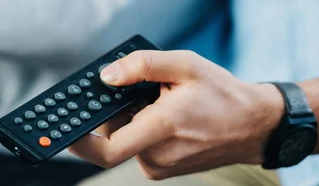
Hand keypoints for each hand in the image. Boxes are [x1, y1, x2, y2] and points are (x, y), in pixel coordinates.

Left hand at [68, 50, 283, 179]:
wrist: (253, 126)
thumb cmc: (223, 96)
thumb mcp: (186, 66)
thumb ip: (143, 65)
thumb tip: (107, 76)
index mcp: (163, 128)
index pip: (108, 149)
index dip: (80, 141)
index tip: (66, 128)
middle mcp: (159, 155)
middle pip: (115, 137)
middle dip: (118, 113)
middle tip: (140, 93)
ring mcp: (162, 166)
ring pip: (128, 141)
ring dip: (133, 120)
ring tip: (163, 103)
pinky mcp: (165, 169)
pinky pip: (140, 147)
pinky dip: (143, 130)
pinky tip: (166, 116)